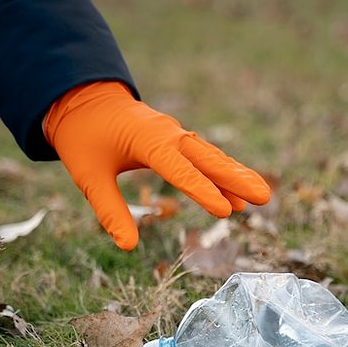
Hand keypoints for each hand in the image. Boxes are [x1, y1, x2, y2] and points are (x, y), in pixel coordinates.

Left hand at [44, 81, 270, 249]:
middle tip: (264, 198)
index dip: (201, 191)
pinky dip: (222, 172)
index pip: (178, 170)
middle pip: (207, 159)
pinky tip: (237, 193)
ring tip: (261, 196)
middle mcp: (168, 134)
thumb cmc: (83, 136)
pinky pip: (204, 157)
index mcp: (146, 140)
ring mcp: (175, 134)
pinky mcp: (176, 139)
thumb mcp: (88, 175)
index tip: (225, 211)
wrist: (84, 99)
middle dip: (236, 179)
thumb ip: (109, 209)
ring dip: (235, 175)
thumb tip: (127, 246)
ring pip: (211, 157)